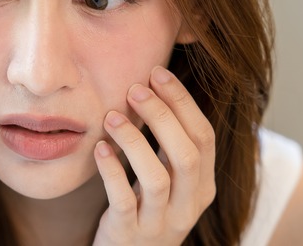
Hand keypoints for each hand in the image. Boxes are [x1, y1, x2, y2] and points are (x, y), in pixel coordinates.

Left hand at [92, 66, 215, 245]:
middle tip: (135, 88)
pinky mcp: (128, 234)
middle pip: (187, 155)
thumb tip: (153, 85)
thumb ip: (167, 145)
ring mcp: (159, 224)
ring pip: (158, 178)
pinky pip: (123, 200)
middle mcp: (187, 207)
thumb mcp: (167, 180)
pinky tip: (99, 148)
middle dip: (163, 115)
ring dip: (134, 140)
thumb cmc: (145, 209)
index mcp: (202, 187)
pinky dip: (112, 171)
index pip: (204, 137)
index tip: (158, 73)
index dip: (183, 102)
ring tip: (112, 116)